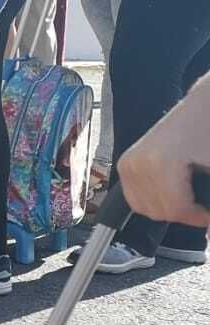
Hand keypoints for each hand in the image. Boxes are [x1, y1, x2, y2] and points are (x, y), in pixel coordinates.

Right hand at [118, 101, 209, 226]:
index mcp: (161, 162)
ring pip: (143, 208)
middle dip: (183, 214)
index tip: (209, 216)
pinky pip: (134, 198)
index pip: (175, 209)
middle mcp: (138, 163)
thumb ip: (209, 200)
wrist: (202, 106)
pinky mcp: (124, 163)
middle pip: (157, 212)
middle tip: (201, 207)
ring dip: (167, 209)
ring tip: (186, 198)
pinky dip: (152, 201)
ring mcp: (128, 163)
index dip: (197, 218)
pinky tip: (169, 192)